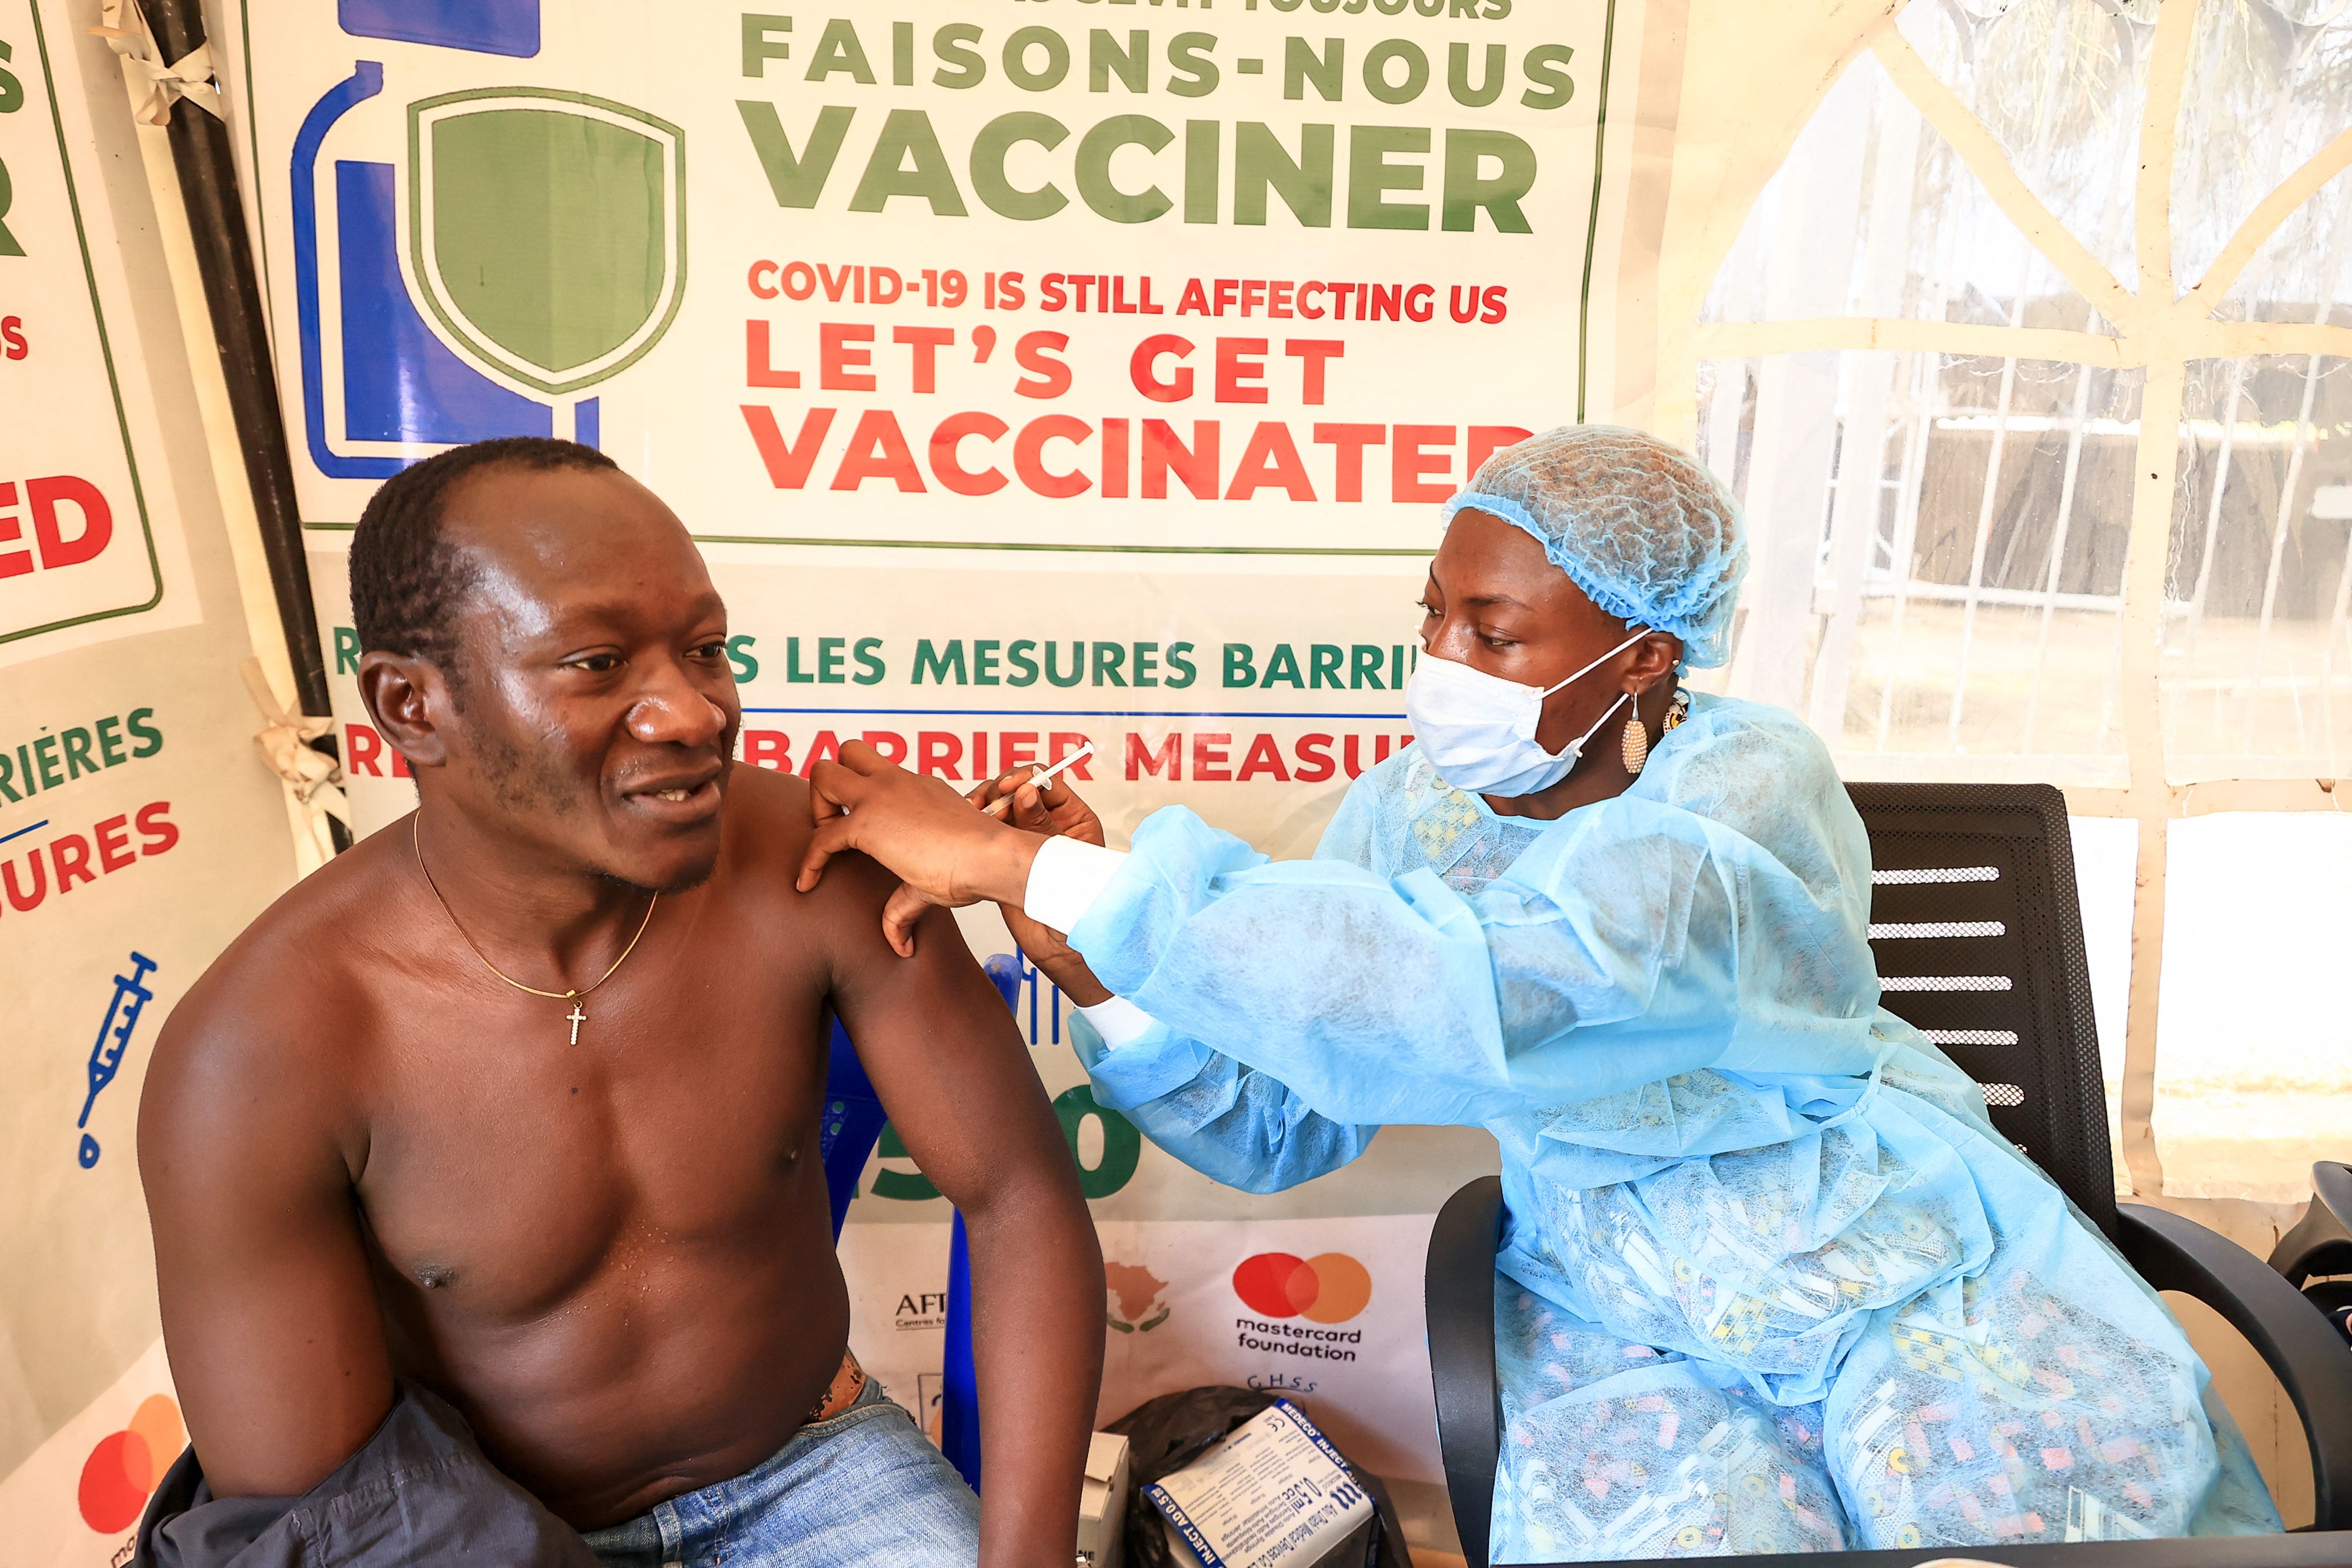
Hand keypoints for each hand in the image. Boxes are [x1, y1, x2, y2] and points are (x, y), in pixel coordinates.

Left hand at [800, 742, 1040, 956]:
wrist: (989, 858)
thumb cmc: (976, 864)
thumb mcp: (933, 878)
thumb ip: (906, 906)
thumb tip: (901, 943)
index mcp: (917, 787)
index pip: (878, 773)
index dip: (861, 799)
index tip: (859, 833)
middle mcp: (897, 782)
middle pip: (847, 752)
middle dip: (831, 785)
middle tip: (838, 823)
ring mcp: (881, 795)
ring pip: (824, 772)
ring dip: (817, 804)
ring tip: (826, 844)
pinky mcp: (868, 822)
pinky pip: (820, 835)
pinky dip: (809, 860)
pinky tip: (808, 883)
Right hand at [982, 770, 1113, 1003]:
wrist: (1058, 945)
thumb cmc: (1075, 907)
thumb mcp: (1060, 860)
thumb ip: (1042, 825)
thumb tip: (1027, 793)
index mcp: (1073, 818)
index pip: (1047, 783)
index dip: (1025, 778)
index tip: (1008, 787)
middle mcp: (1049, 821)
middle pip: (1020, 787)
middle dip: (999, 789)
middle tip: (986, 802)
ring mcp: (1025, 835)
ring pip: (1000, 804)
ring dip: (984, 801)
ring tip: (974, 811)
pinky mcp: (1004, 850)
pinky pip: (988, 825)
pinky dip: (975, 818)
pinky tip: (967, 821)